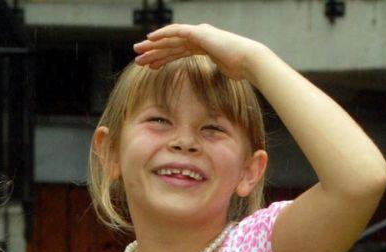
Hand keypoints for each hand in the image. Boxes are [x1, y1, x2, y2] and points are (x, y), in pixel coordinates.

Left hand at [133, 23, 266, 79]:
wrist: (248, 61)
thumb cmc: (238, 68)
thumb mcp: (221, 71)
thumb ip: (212, 70)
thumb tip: (208, 85)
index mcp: (203, 47)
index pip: (178, 52)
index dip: (163, 58)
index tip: (150, 66)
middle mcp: (199, 38)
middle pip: (171, 45)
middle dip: (154, 51)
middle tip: (138, 58)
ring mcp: (199, 34)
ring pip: (170, 39)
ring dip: (153, 45)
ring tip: (138, 52)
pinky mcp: (199, 32)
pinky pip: (176, 31)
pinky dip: (163, 34)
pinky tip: (151, 38)